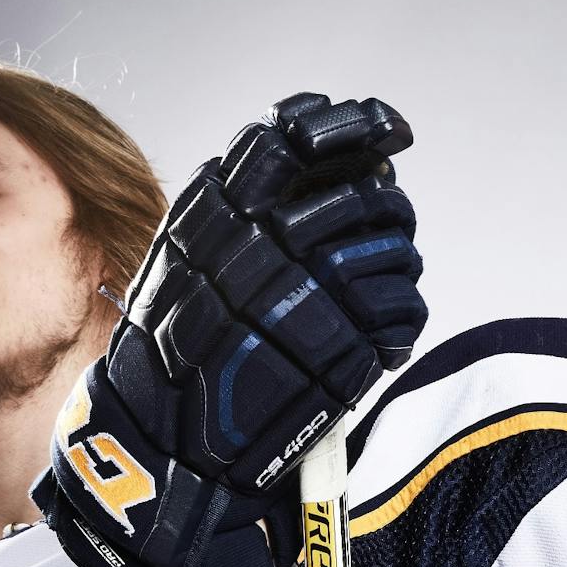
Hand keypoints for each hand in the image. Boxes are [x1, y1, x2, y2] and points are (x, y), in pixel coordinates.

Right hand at [36, 93, 424, 566]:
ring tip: (378, 279)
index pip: (290, 141)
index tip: (385, 124)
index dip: (349, 126)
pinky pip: (404, 310)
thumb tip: (321, 137)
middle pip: (363, 192)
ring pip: (395, 248)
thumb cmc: (173, 346)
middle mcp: (259, 250)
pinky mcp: (342, 355)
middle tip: (384, 215)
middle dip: (385, 200)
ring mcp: (305, 300)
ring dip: (399, 258)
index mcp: (212, 216)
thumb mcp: (182, 253)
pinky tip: (378, 330)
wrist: (162, 442)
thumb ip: (238, 197)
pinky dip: (402, 316)